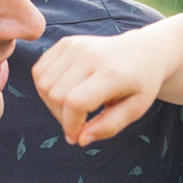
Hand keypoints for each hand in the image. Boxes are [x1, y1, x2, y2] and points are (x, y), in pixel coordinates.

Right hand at [32, 31, 167, 145]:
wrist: (143, 51)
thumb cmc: (140, 84)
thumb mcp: (135, 110)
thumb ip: (108, 127)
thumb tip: (80, 140)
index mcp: (111, 73)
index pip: (75, 102)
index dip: (70, 125)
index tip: (77, 137)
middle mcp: (90, 55)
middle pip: (56, 94)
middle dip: (62, 117)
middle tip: (78, 122)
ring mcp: (76, 46)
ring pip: (43, 83)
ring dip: (51, 103)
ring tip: (71, 108)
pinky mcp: (66, 43)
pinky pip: (39, 70)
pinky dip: (45, 87)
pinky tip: (63, 91)